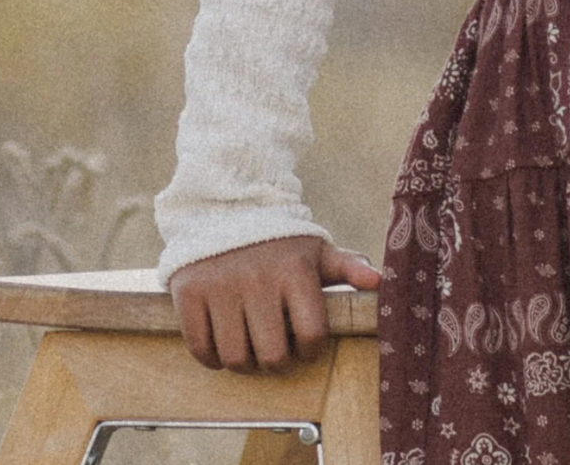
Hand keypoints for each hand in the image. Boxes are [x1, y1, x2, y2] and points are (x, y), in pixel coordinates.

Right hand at [169, 234, 382, 371]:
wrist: (225, 207)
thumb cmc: (279, 241)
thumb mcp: (315, 249)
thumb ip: (347, 267)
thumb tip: (379, 282)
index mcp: (295, 270)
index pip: (312, 335)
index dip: (311, 348)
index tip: (304, 341)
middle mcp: (258, 279)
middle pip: (273, 355)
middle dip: (277, 360)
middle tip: (274, 348)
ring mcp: (221, 287)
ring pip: (236, 358)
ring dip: (244, 361)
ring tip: (249, 344)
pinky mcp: (190, 293)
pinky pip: (201, 349)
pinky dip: (211, 357)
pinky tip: (222, 342)